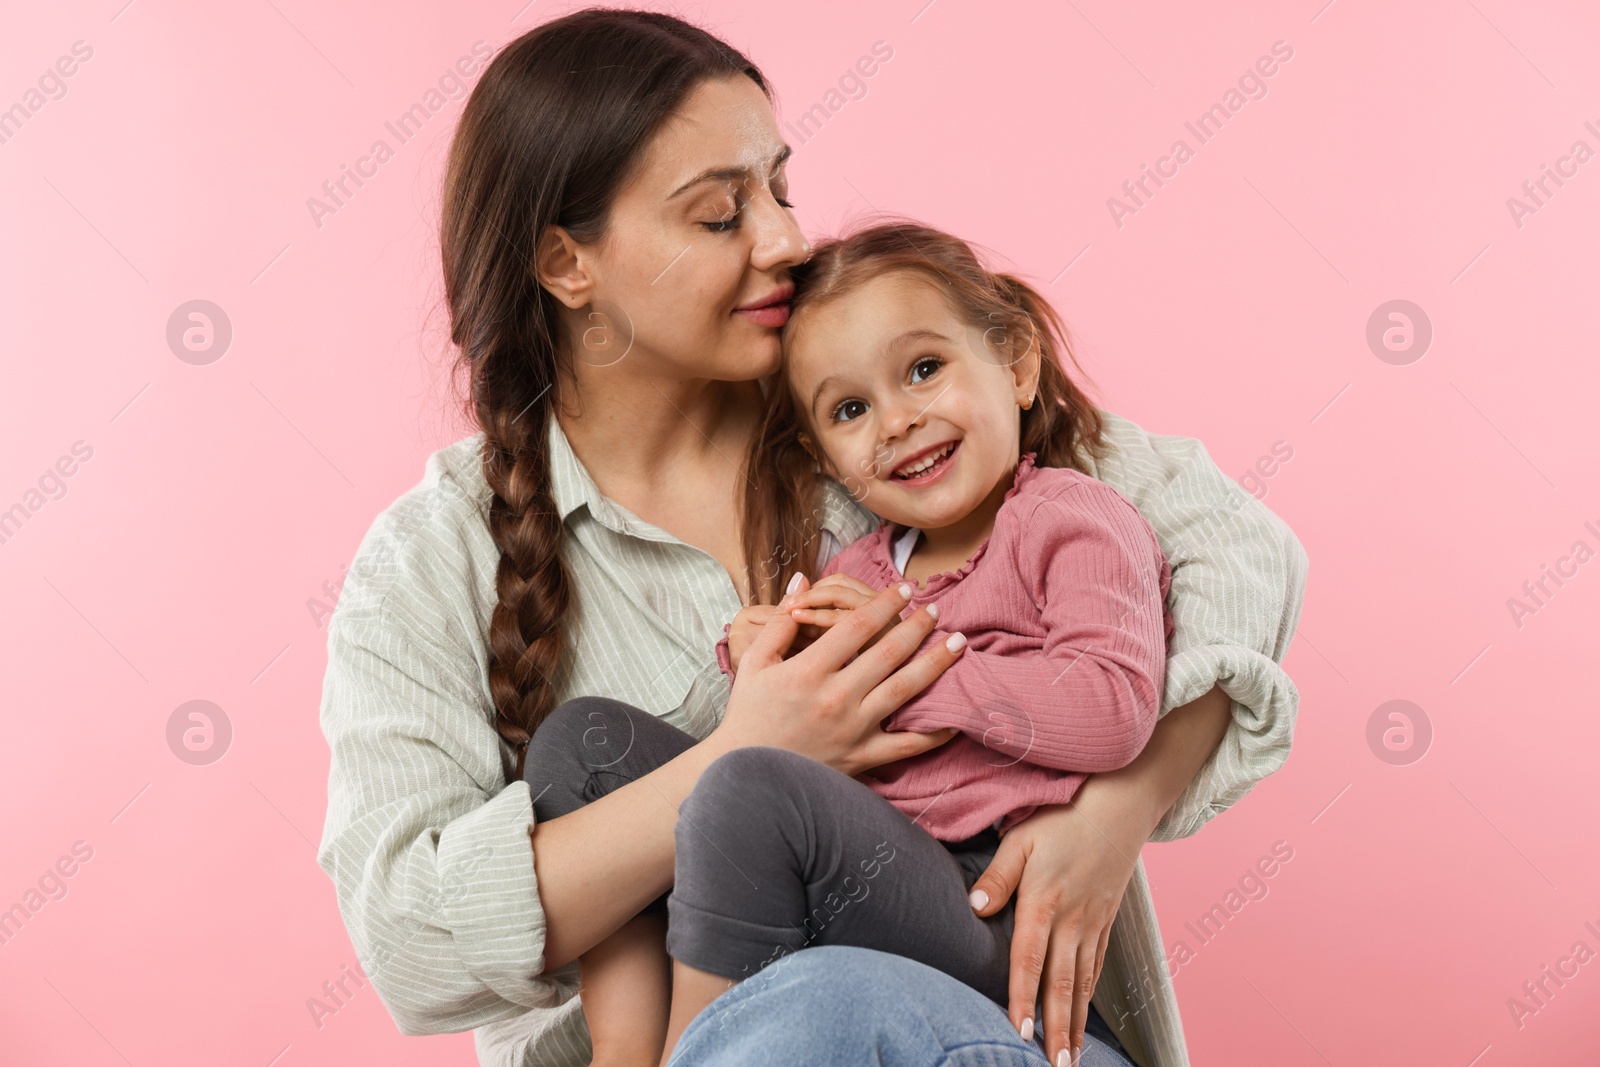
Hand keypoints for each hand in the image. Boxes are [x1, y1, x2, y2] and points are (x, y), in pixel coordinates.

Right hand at [713, 574, 965, 777]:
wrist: (745, 775)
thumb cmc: (748, 714)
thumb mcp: (755, 662)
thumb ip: (780, 619)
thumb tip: (802, 579)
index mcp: (808, 670)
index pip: (856, 626)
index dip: (884, 603)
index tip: (904, 589)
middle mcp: (835, 697)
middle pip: (888, 652)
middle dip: (917, 626)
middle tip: (937, 608)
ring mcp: (852, 729)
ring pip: (904, 690)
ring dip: (936, 663)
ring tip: (958, 642)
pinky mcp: (862, 758)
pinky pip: (907, 745)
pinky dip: (934, 732)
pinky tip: (954, 713)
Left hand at [967, 800, 1146, 1066]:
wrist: (1121, 805)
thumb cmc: (1063, 816)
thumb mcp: (1021, 837)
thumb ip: (998, 875)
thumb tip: (975, 907)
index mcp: (1045, 901)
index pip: (1030, 959)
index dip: (1024, 997)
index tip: (1021, 1032)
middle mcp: (1072, 919)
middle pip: (1061, 984)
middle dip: (1057, 1029)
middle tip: (1054, 1066)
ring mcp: (1093, 922)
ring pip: (1082, 982)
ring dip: (1075, 1022)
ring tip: (1070, 1057)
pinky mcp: (1106, 919)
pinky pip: (1097, 966)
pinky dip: (1089, 996)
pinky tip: (1083, 1016)